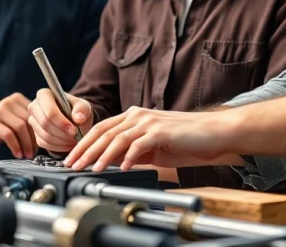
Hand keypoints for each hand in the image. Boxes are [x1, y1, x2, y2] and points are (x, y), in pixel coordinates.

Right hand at [0, 93, 35, 158]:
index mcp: (17, 100)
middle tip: (33, 152)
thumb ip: (25, 124)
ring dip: (26, 144)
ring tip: (26, 155)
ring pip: (20, 128)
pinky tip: (17, 153)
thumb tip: (42, 139)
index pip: (34, 115)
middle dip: (33, 140)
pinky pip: (9, 135)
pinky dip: (15, 146)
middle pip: (29, 121)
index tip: (40, 144)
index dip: (39, 131)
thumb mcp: (11, 121)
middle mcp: (9, 102)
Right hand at [28, 88, 92, 153]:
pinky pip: (45, 144)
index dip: (61, 122)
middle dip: (62, 133)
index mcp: (44, 95)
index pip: (49, 111)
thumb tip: (78, 118)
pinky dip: (58, 146)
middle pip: (45, 124)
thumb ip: (82, 110)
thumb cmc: (77, 110)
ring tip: (74, 139)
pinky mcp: (36, 134)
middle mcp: (35, 107)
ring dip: (62, 141)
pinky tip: (68, 143)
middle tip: (75, 136)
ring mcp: (33, 121)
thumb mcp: (83, 106)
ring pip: (45, 135)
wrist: (75, 120)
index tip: (74, 130)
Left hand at [63, 106, 237, 171]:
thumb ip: (132, 150)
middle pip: (104, 132)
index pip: (101, 128)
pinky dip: (128, 157)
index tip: (72, 158)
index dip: (84, 143)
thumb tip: (110, 162)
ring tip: (92, 169)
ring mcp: (150, 122)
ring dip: (102, 155)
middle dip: (85, 150)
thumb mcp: (153, 146)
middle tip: (73, 165)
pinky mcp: (161, 131)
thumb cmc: (186, 140)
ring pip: (118, 138)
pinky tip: (122, 168)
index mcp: (135, 116)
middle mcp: (139, 115)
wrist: (213, 133)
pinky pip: (139, 145)